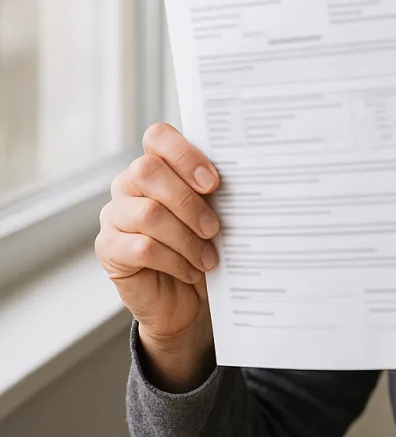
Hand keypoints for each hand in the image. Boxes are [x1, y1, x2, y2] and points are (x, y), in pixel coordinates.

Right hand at [94, 123, 220, 389]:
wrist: (185, 300)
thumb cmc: (202, 247)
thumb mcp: (214, 214)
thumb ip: (215, 192)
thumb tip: (246, 176)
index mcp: (156, 166)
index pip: (157, 137)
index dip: (184, 153)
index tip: (214, 182)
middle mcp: (128, 185)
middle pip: (148, 171)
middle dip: (188, 201)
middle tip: (214, 227)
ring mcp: (113, 216)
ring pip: (149, 213)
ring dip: (187, 238)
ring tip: (208, 257)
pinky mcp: (108, 249)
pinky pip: (142, 248)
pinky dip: (175, 260)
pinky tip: (191, 271)